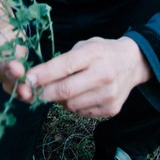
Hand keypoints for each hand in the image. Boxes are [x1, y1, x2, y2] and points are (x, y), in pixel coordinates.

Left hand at [16, 36, 151, 117]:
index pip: (64, 66)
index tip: (26, 80)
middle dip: (45, 93)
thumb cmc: (103, 52)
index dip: (42, 75)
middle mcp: (104, 75)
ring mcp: (109, 94)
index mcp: (95, 54)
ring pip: (71, 105)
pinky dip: (76, 105)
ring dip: (61, 100)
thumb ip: (64, 61)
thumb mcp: (85, 46)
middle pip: (65, 91)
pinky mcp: (111, 109)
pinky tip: (82, 94)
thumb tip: (38, 79)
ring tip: (67, 88)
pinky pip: (82, 113)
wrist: (133, 63)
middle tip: (33, 92)